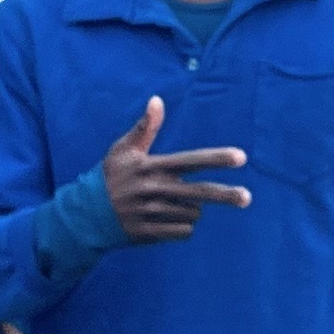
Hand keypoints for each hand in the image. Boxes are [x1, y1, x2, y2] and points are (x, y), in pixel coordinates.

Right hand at [102, 94, 247, 243]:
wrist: (86, 215)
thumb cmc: (110, 176)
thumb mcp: (123, 149)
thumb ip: (145, 127)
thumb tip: (157, 100)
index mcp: (150, 167)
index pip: (189, 161)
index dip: (216, 159)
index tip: (241, 157)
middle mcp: (153, 190)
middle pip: (199, 193)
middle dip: (226, 195)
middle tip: (246, 198)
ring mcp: (151, 213)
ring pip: (192, 213)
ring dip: (191, 209)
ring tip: (172, 203)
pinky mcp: (149, 234)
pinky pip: (182, 232)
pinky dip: (182, 227)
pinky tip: (168, 220)